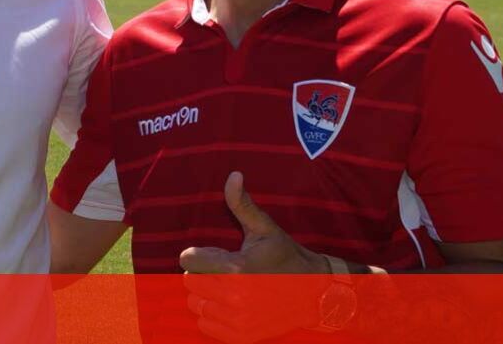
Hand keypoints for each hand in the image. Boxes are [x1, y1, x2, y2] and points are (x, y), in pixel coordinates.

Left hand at [179, 172, 327, 341]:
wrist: (314, 293)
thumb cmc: (286, 256)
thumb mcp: (265, 228)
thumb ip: (242, 203)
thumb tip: (233, 174)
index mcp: (236, 267)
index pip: (188, 260)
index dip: (198, 254)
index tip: (215, 253)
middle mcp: (234, 297)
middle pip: (189, 282)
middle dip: (202, 273)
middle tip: (223, 270)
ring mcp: (238, 320)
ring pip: (196, 305)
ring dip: (205, 296)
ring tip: (226, 287)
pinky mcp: (241, 336)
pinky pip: (206, 326)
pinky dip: (212, 316)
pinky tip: (229, 305)